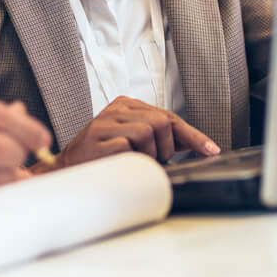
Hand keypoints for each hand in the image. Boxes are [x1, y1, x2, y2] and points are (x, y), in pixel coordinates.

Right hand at [49, 96, 219, 169]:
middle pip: (162, 122)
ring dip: (151, 155)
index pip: (168, 116)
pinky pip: (131, 148)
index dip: (192, 135)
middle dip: (167, 148)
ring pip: (150, 132)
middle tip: (156, 161)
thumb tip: (194, 146)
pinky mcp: (97, 139)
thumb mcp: (133, 141)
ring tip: (136, 163)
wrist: (66, 172)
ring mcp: (105, 122)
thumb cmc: (101, 158)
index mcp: (126, 105)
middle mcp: (116, 108)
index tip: (211, 149)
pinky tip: (124, 165)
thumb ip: (158, 139)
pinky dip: (135, 161)